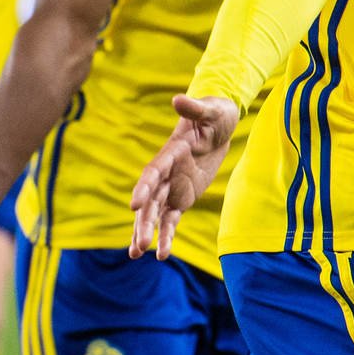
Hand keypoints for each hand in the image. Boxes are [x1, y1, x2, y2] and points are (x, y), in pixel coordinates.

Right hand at [131, 94, 238, 260]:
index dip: (144, 188)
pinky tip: (162, 255)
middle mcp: (167, 172)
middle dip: (144, 222)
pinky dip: (167, 235)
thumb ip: (195, 109)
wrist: (219, 124)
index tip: (134, 205)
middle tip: (138, 245)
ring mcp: (172, 186)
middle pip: (150, 200)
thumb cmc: (215, 113)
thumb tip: (179, 99)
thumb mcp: (211, 110)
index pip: (153, 172)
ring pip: (156, 213)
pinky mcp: (182, 197)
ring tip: (137, 253)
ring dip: (148, 232)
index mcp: (171, 153)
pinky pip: (172, 219)